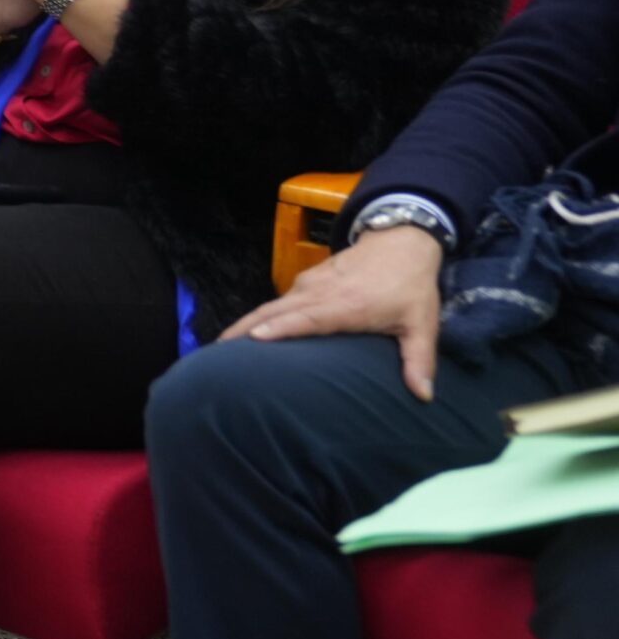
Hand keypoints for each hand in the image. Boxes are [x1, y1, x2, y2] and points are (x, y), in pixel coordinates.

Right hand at [222, 224, 445, 400]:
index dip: (279, 329)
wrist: (401, 241)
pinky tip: (251, 329)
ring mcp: (309, 284)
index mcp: (343, 307)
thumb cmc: (410, 286)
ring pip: (271, 305)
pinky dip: (262, 315)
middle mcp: (318, 294)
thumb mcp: (421, 324)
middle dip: (244, 330)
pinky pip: (279, 300)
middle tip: (216, 353)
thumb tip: (423, 396)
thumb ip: (419, 360)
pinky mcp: (308, 281)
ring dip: (247, 323)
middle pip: (273, 311)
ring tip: (224, 345)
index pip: (304, 318)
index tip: (251, 340)